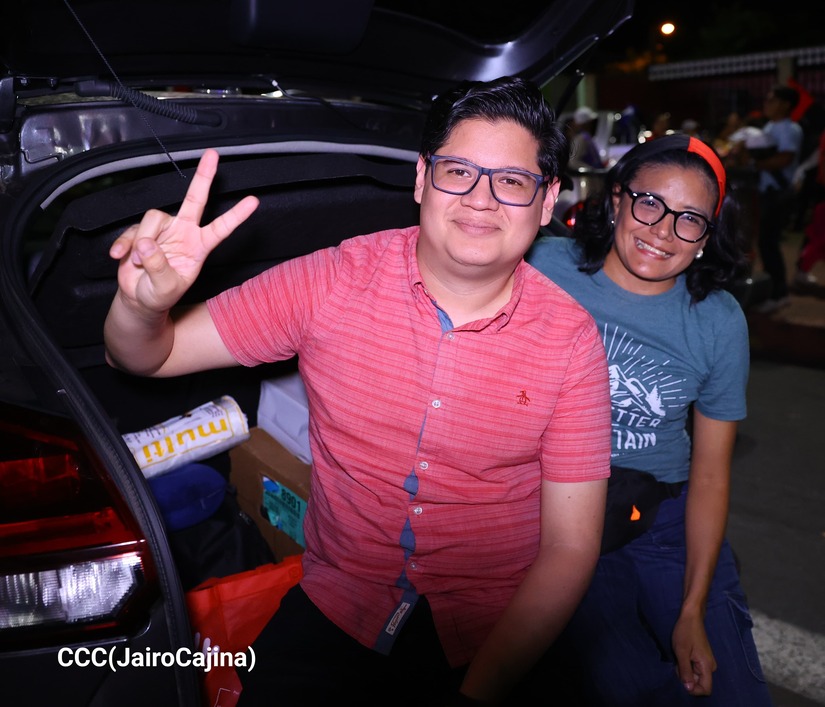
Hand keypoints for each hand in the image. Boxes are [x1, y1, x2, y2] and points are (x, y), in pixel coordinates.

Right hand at [109, 148, 258, 314]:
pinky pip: (130, 230)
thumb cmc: (160, 295)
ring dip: (143, 242)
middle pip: (195, 200)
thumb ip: (158, 266)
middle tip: (213, 154)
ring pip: (153, 218)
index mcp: (199, 246)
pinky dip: (124, 245)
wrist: (139, 300)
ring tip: (139, 263)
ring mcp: (162, 230)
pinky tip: (120, 257)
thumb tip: (146, 243)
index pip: (221, 228)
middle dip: (203, 177)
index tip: (253, 201)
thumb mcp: (165, 287)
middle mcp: (184, 232)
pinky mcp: (139, 232)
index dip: (236, 215)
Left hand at [671, 612, 716, 695]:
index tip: (681, 678)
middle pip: (699, 683)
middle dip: (686, 677)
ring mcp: (706, 662)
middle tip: (678, 663)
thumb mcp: (681, 651)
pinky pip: (694, 668)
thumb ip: (685, 671)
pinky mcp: (701, 658)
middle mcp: (710, 666)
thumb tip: (689, 688)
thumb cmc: (685, 632)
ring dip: (685, 670)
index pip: (706, 689)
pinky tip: (681, 655)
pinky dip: (686, 665)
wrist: (691, 616)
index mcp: (707, 666)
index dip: (693, 689)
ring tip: (679, 657)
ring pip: (695, 675)